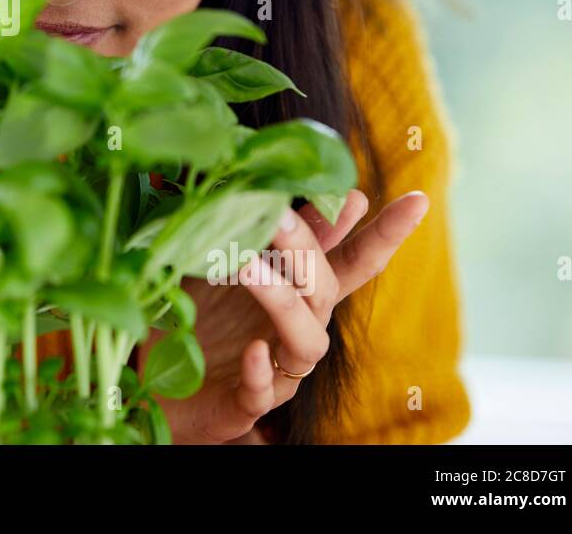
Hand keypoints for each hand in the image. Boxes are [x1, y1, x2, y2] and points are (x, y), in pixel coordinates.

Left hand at [139, 187, 430, 443]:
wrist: (154, 384)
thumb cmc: (192, 316)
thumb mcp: (218, 260)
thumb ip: (248, 224)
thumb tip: (257, 167)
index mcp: (298, 291)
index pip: (353, 260)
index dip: (386, 234)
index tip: (417, 199)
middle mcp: (298, 327)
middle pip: (324, 287)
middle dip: (308, 248)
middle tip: (276, 214)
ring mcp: (278, 368)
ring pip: (305, 338)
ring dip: (282, 300)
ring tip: (246, 267)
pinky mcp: (245, 403)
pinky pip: (263, 392)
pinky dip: (262, 371)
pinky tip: (253, 350)